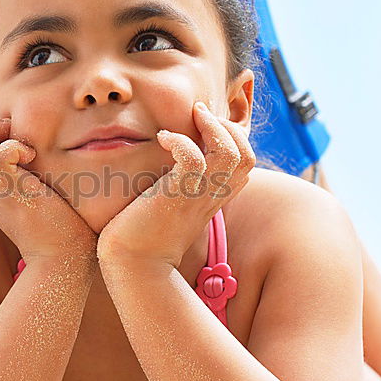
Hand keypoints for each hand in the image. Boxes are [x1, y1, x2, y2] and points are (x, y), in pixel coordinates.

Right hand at [0, 117, 97, 263]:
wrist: (65, 257)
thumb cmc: (59, 224)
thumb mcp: (34, 189)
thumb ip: (25, 170)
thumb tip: (30, 144)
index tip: (12, 137)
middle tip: (13, 137)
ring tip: (20, 145)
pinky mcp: (13, 194)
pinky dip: (13, 148)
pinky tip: (33, 157)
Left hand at [96, 102, 255, 267]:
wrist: (133, 266)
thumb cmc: (141, 237)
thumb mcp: (169, 206)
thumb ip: (177, 187)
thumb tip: (165, 165)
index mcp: (212, 198)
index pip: (246, 164)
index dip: (235, 138)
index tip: (207, 126)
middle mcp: (211, 197)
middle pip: (247, 156)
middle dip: (229, 127)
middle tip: (200, 114)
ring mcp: (197, 196)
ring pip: (230, 154)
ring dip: (212, 127)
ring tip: (190, 117)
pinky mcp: (176, 196)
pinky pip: (194, 160)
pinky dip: (181, 141)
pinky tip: (163, 138)